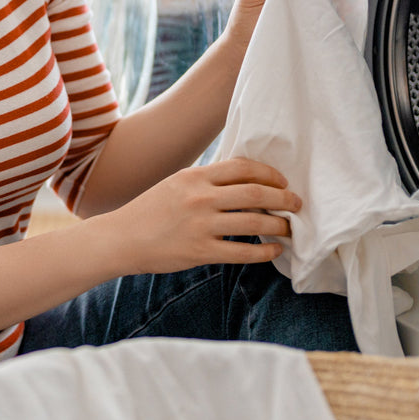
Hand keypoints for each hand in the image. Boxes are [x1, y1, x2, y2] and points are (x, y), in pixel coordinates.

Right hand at [119, 157, 296, 274]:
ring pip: (254, 222)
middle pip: (255, 192)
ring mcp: (201, 225)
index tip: (282, 182)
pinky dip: (265, 251)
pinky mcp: (201, 251)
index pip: (242, 167)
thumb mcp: (175, 185)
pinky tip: (274, 250)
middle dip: (283, 198)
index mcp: (194, 177)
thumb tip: (243, 181)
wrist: (121, 238)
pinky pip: (243, 252)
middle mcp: (200, 198)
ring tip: (289, 228)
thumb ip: (205, 181)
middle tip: (297, 203)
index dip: (269, 173)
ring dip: (279, 225)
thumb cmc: (148, 212)